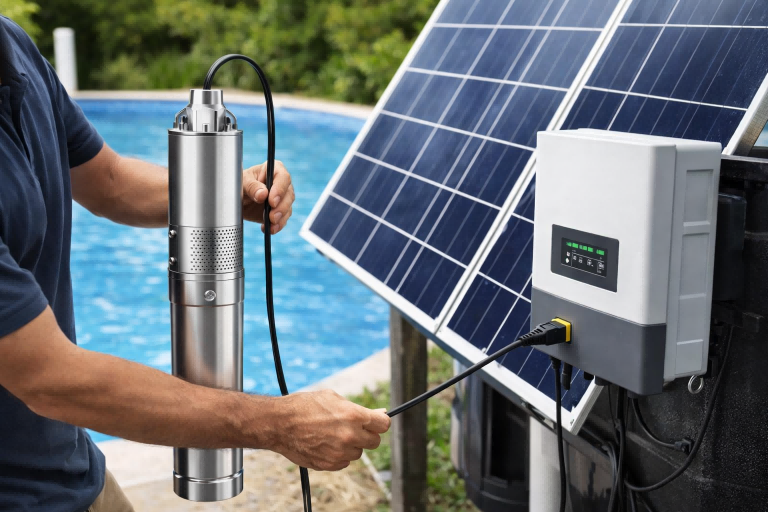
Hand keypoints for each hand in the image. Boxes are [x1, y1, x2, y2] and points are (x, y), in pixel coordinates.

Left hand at [242, 160, 294, 233]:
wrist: (236, 199)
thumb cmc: (239, 184)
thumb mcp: (242, 183)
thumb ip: (252, 186)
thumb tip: (263, 194)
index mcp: (273, 170)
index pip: (283, 177)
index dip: (280, 189)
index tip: (272, 201)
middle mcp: (280, 184)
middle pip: (289, 195)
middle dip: (281, 208)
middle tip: (271, 217)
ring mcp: (282, 198)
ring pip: (288, 208)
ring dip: (280, 219)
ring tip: (270, 225)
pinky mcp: (279, 211)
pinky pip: (283, 220)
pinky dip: (277, 226)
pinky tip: (269, 229)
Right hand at [272, 390, 390, 470]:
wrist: (279, 423)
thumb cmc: (305, 406)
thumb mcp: (332, 398)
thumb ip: (357, 408)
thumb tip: (379, 413)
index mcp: (354, 416)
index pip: (384, 424)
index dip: (380, 421)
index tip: (376, 421)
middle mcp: (350, 436)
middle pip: (375, 442)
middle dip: (367, 434)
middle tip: (354, 428)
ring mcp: (340, 452)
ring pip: (358, 453)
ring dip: (351, 445)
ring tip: (333, 434)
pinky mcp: (329, 464)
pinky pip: (344, 462)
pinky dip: (339, 455)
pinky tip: (325, 443)